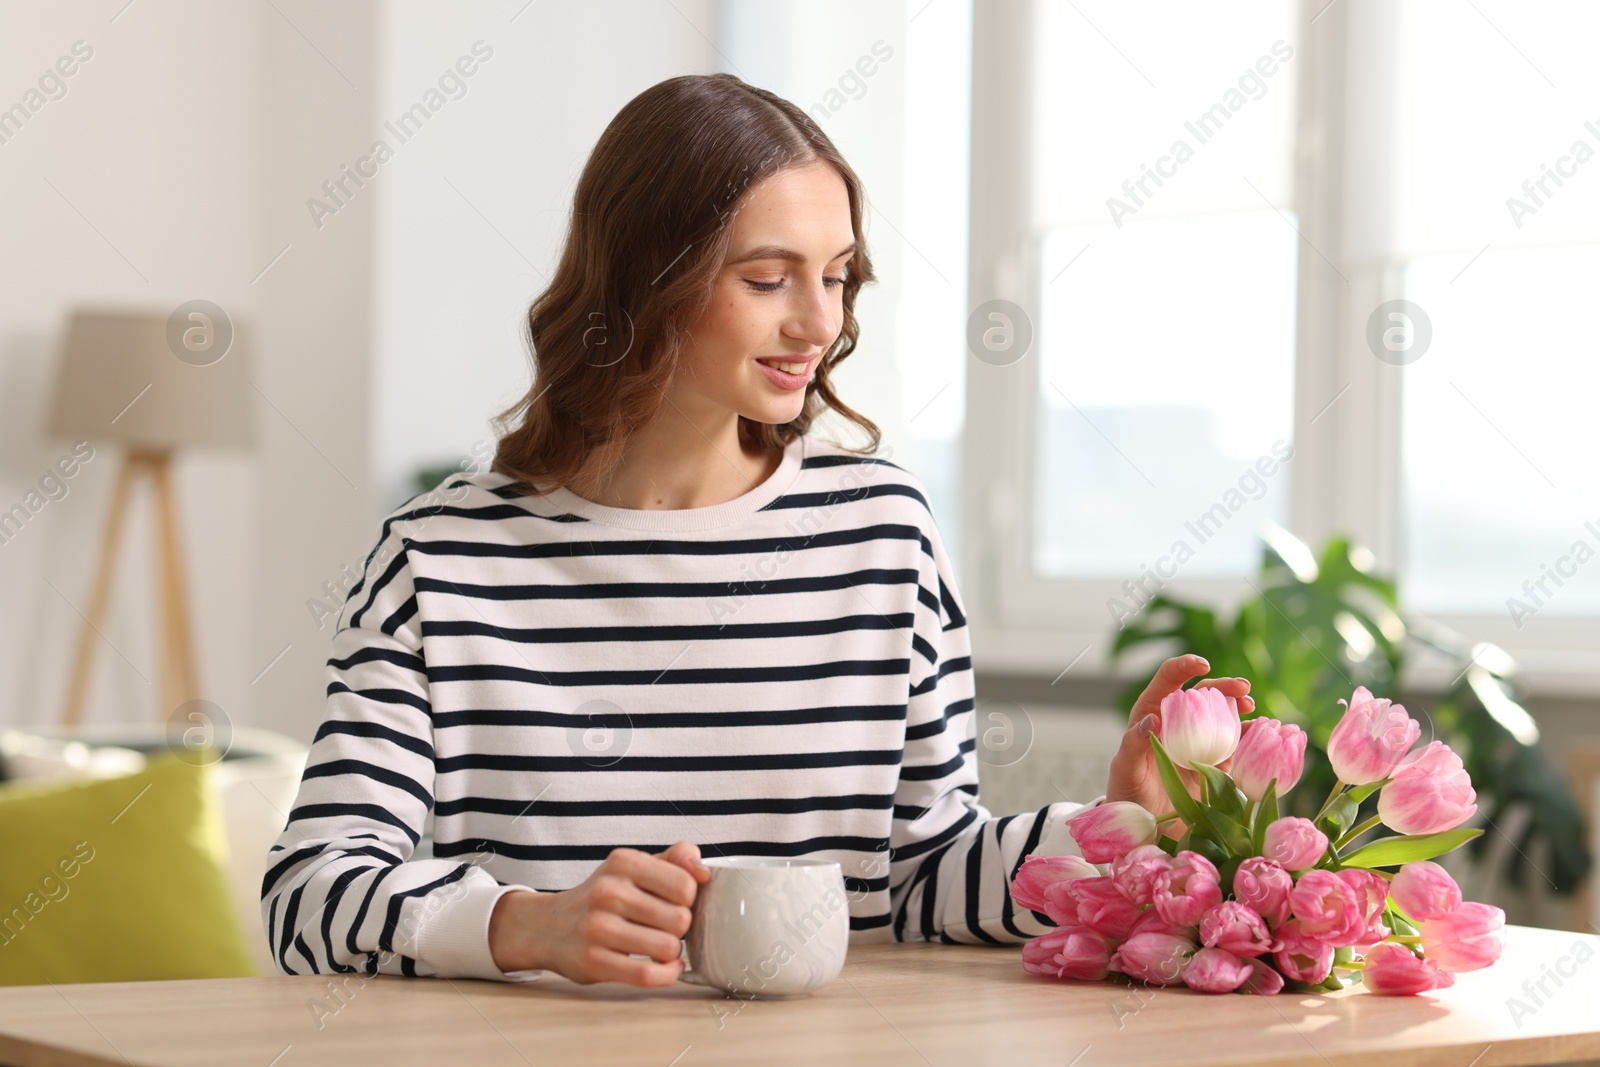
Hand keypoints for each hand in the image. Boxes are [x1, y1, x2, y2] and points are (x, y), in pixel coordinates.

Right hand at [488, 839, 709, 984]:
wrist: (549, 926)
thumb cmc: (603, 897)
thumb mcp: (632, 867)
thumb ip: (674, 859)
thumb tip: (704, 870)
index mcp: (623, 862)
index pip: (685, 884)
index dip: (690, 898)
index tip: (677, 903)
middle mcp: (608, 892)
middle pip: (680, 919)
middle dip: (682, 928)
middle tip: (667, 927)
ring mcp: (598, 928)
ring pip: (667, 947)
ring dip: (672, 951)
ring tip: (660, 945)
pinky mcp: (593, 961)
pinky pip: (647, 974)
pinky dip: (666, 974)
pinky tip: (666, 967)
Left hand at [1105, 655, 1253, 835]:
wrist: (1144, 827)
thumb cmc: (1127, 795)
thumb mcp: (1125, 771)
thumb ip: (1133, 745)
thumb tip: (1151, 719)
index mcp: (1151, 715)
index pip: (1168, 680)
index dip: (1184, 667)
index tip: (1203, 665)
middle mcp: (1176, 724)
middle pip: (1202, 694)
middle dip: (1224, 686)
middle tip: (1243, 690)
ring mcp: (1197, 743)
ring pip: (1222, 716)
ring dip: (1239, 709)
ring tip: (1253, 710)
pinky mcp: (1214, 764)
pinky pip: (1234, 745)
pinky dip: (1249, 738)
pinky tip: (1259, 735)